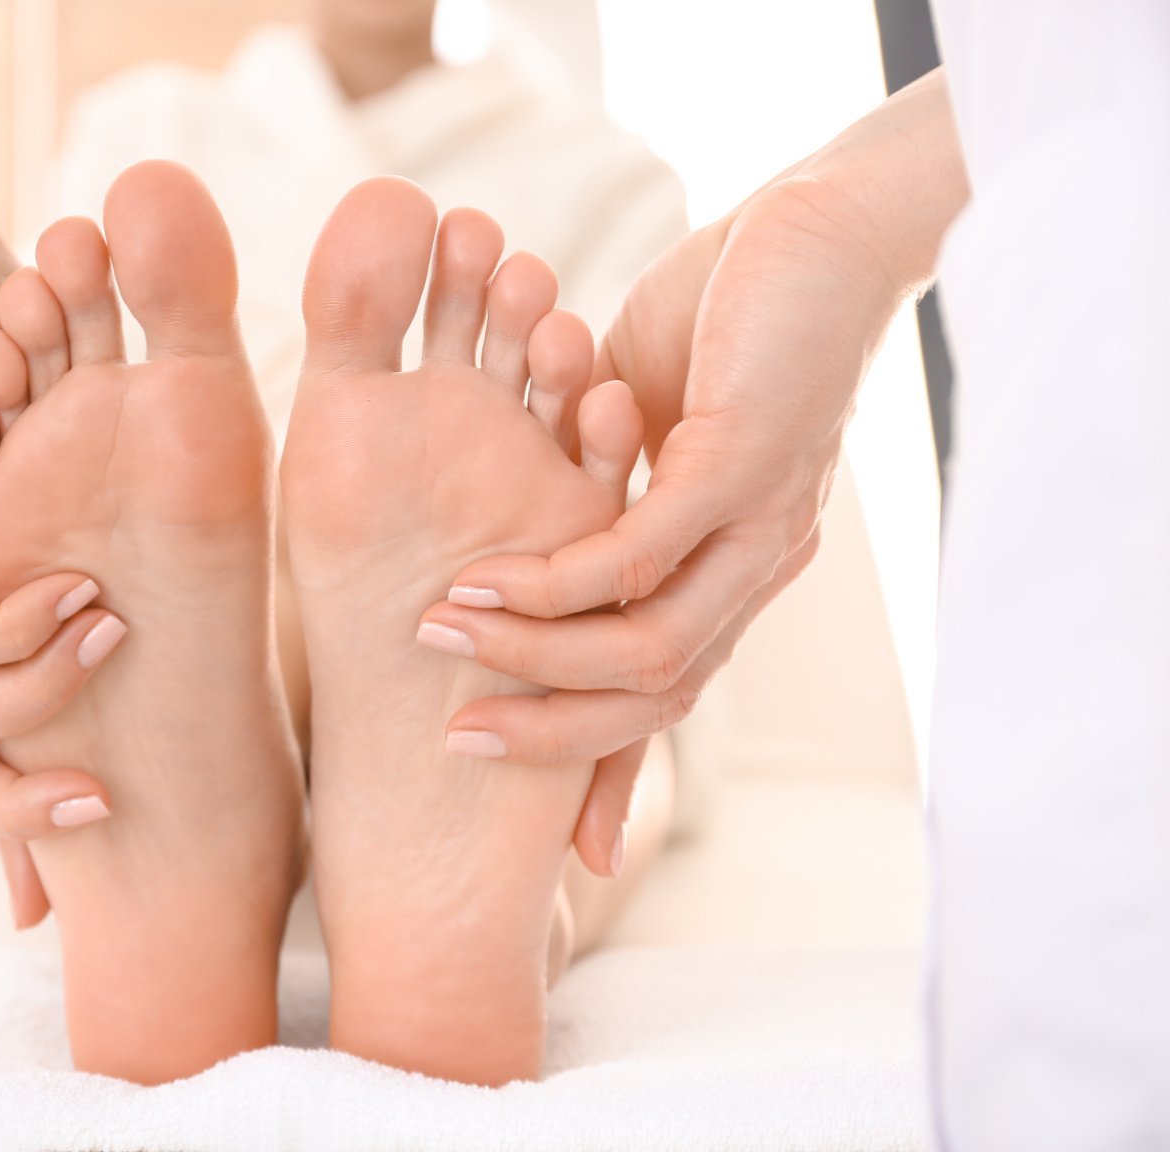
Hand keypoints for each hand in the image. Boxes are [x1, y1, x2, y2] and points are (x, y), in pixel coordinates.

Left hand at [0, 0, 114, 923]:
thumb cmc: (22, 367)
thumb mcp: (101, 473)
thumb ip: (134, 530)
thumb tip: (198, 590)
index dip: (28, 836)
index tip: (83, 878)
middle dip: (21, 823)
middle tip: (100, 817)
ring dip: (41, 700)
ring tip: (106, 640)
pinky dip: (14, 638)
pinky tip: (72, 593)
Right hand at [417, 70, 968, 874]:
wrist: (823, 225)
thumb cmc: (725, 323)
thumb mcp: (634, 426)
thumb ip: (589, 492)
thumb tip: (522, 541)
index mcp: (727, 568)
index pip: (663, 693)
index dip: (608, 772)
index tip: (557, 847)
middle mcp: (753, 568)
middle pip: (654, 697)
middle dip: (550, 734)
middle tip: (454, 740)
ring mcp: (759, 526)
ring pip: (645, 644)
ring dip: (534, 655)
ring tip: (442, 636)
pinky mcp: (747, 466)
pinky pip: (639, 555)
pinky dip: (557, 583)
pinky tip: (489, 578)